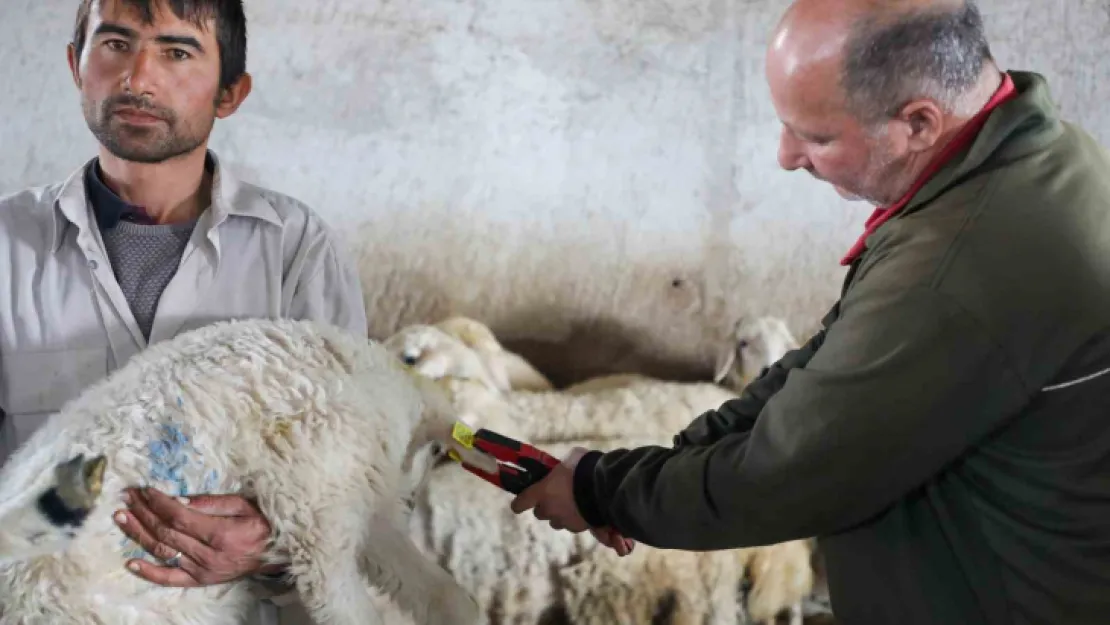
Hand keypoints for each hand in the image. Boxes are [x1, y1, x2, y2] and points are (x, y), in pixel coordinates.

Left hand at [114, 488, 277, 585]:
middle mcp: (208, 554)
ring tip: (121, 518)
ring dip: (139, 534)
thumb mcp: (244, 504)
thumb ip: (212, 502)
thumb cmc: (262, 524)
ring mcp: (202, 570)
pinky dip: (149, 572)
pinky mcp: (200, 580)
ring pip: (163, 551)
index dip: (158, 502)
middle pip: (166, 531)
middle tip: (126, 498)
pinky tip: (130, 563)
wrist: (277, 552)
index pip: (178, 516)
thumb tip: (179, 500)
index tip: (144, 489)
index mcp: (220, 533)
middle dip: (143, 512)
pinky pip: (170, 579)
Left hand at [509, 447, 634, 556]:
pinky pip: (573, 525)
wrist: (605, 487)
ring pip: (556, 521)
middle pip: (540, 514)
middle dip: (545, 507)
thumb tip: (564, 466)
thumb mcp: (571, 459)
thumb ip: (562, 466)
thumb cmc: (584, 468)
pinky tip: (584, 510)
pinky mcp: (579, 527)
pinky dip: (576, 519)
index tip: (518, 504)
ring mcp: (564, 521)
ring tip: (571, 504)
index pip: (520, 503)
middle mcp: (550, 509)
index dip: (519, 503)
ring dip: (560, 515)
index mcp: (542, 492)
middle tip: (554, 497)